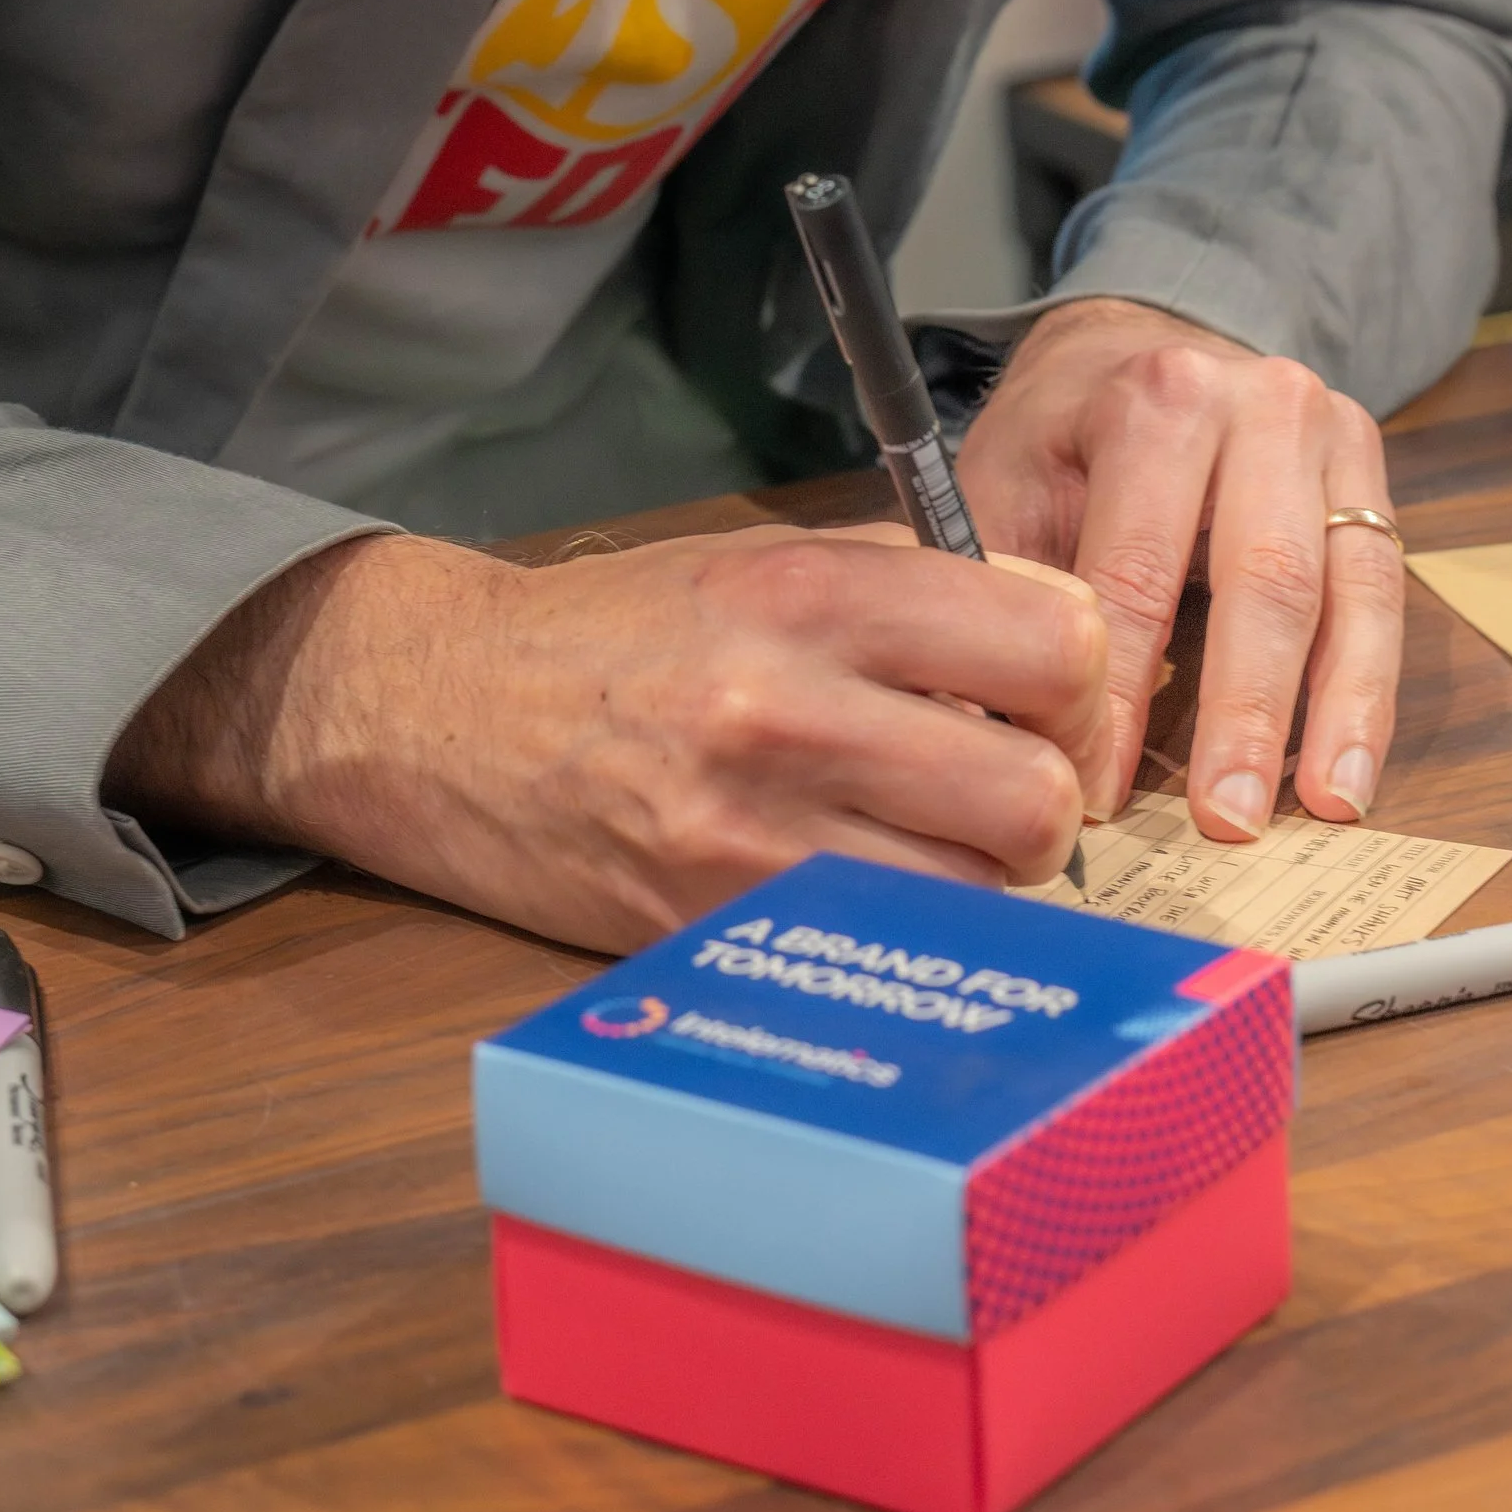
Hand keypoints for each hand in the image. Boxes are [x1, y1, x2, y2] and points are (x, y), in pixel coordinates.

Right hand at [108, 522, 1110, 953]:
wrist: (438, 712)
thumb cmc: (619, 632)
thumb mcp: (762, 556)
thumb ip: (910, 584)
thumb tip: (1055, 636)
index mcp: (811, 592)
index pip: (1054, 641)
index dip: (1073, 671)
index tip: (1040, 686)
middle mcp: (788, 711)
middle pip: (1038, 795)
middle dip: (1042, 797)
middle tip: (995, 783)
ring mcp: (750, 839)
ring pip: (976, 901)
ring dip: (978, 883)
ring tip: (927, 842)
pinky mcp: (715, 933)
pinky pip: (875, 955)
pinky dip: (895, 934)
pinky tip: (862, 890)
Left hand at [957, 301, 1402, 844]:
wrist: (1142, 338)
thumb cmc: (1065, 433)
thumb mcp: (1005, 481)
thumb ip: (1000, 592)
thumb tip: (983, 732)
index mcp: (1155, 399)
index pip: (1137, 568)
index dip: (1116, 692)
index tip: (1095, 795)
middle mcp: (1259, 404)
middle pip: (1263, 577)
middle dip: (1244, 711)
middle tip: (1224, 821)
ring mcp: (1329, 435)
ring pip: (1347, 589)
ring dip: (1337, 712)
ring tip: (1323, 810)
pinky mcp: (1370, 474)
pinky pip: (1383, 593)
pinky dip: (1371, 691)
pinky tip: (1351, 772)